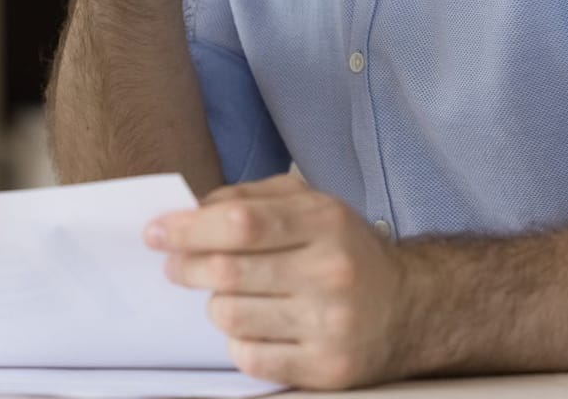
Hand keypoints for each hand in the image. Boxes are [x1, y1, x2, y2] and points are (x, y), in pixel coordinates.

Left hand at [147, 175, 414, 389]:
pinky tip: (254, 326)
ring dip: (215, 305)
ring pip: (231, 316)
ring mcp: (330, 324)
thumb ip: (250, 199)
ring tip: (227, 295)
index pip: (240, 223)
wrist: (410, 308)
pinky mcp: (326, 368)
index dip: (189, 228)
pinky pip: (251, 357)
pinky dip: (239, 341)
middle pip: (228, 271)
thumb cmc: (343, 250)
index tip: (157, 232)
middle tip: (175, 265)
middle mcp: (331, 272)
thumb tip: (189, 212)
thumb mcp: (309, 204)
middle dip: (187, 266)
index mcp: (325, 221)